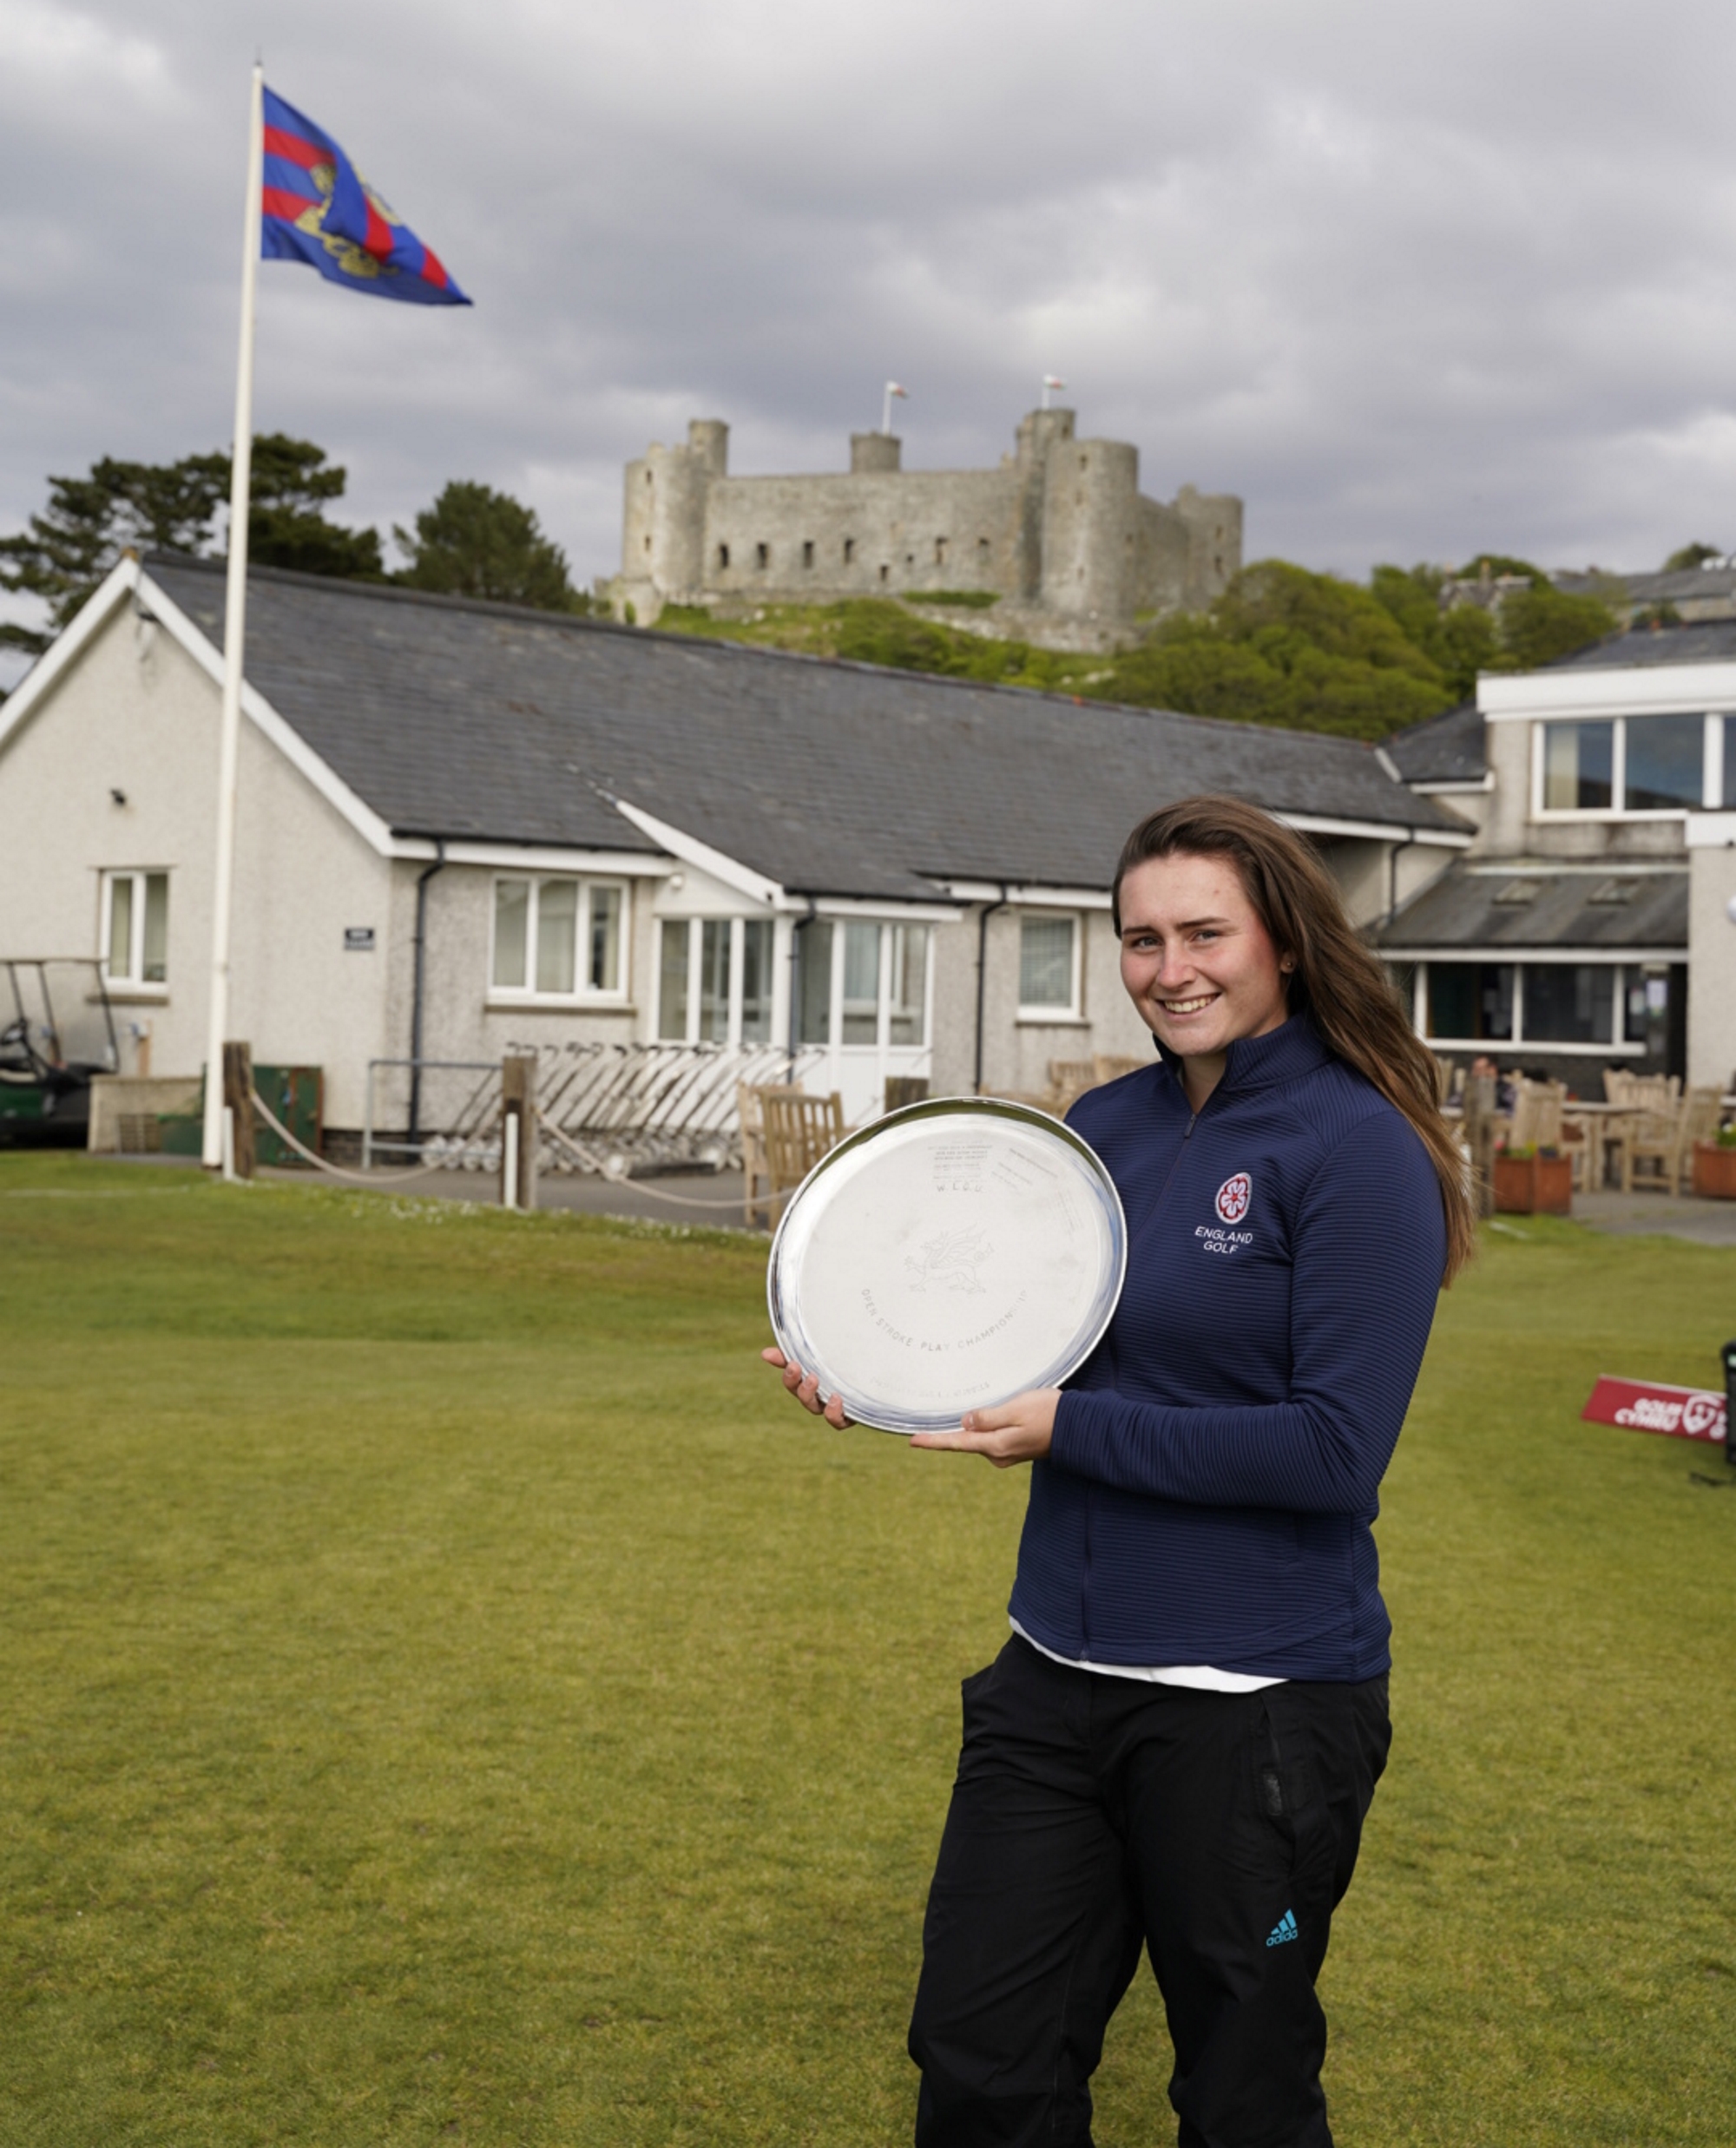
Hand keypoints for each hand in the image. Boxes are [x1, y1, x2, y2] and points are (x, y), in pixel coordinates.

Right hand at [762, 1346, 852, 1429]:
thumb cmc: (856, 1355)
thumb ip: (798, 1350)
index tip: (779, 1358)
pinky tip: (836, 1398)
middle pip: (802, 1396)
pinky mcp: (854, 1414)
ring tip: (814, 1379)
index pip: (793, 1380)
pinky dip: (833, 1413)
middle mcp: (824, 1394)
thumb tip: (764, 1354)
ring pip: (816, 1409)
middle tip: (797, 1368)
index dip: (786, 1374)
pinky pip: (839, 1421)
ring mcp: (839, 1406)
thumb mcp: (829, 1348)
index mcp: (816, 1379)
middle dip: (796, 1383)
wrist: (891, 1366)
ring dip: (809, 1396)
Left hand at [910, 1389, 1059, 1467]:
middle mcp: (998, 1455)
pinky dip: (990, 1427)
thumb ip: (988, 1418)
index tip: (913, 1441)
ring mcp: (1006, 1454)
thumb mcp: (1016, 1409)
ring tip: (1001, 1407)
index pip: (957, 1443)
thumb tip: (964, 1423)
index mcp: (996, 1445)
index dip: (934, 1441)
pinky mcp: (1014, 1450)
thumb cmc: (1048, 1413)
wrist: (1078, 1427)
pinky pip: (992, 1438)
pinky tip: (999, 1416)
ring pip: (981, 1438)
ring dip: (980, 1424)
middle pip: (967, 1440)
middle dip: (960, 1427)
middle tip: (966, 1411)